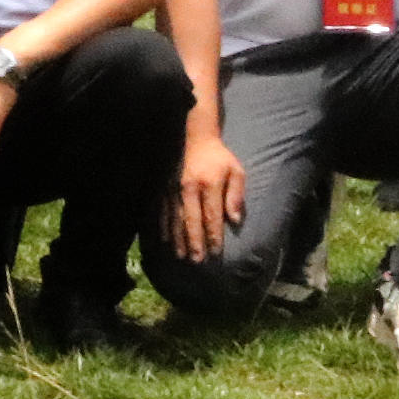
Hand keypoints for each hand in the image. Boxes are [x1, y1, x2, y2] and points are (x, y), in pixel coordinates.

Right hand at [164, 132, 246, 260]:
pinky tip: (166, 240)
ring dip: (178, 238)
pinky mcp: (163, 187)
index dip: (214, 235)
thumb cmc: (219, 157)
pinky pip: (162, 210)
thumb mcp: (236, 171)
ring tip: (181, 255)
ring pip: (175, 218)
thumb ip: (236, 196)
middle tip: (197, 260)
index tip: (217, 252)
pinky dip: (164, 226)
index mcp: (209, 184)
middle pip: (191, 220)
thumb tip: (236, 220)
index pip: (212, 215)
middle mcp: (189, 187)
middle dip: (194, 242)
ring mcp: (172, 188)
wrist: (193, 137)